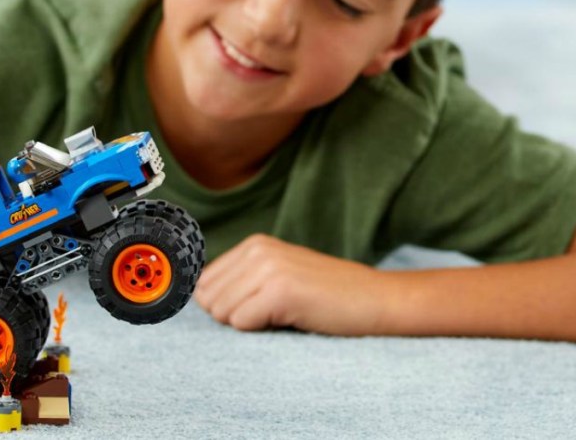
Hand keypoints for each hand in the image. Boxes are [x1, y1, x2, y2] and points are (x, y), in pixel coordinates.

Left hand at [193, 234, 387, 334]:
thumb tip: (197, 299)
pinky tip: (292, 319)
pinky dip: (262, 331)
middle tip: (273, 313)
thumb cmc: (328, 297)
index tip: (259, 307)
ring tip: (284, 314)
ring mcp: (268, 268)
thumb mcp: (279, 276)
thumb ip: (242, 281)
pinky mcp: (280, 290)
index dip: (227, 306)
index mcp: (254, 244)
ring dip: (250, 324)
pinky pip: (242, 324)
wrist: (377, 300)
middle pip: (208, 300)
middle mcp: (258, 249)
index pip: (204, 284)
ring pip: (222, 313)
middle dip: (234, 316)